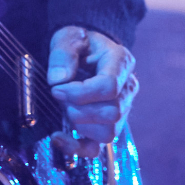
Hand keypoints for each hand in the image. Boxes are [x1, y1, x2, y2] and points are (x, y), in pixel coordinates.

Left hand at [47, 25, 138, 157]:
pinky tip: (58, 138)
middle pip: (112, 113)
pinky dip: (76, 148)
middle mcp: (127, 88)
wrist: (85, 50)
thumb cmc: (79, 43)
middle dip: (80, 109)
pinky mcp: (107, 126)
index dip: (80, 93)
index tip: (56, 89)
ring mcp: (121, 110)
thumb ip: (63, 54)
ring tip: (67, 108)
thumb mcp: (69, 37)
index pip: (110, 87)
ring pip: (108, 132)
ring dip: (80, 124)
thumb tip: (59, 80)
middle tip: (61, 97)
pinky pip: (97, 148)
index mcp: (121, 62)